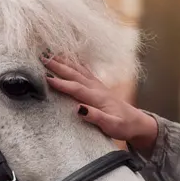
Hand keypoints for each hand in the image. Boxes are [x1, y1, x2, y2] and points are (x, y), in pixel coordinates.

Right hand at [41, 55, 158, 153]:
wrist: (137, 123)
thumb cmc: (124, 126)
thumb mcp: (112, 126)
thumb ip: (96, 117)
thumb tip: (79, 109)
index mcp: (98, 98)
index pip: (76, 88)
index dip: (61, 83)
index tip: (46, 78)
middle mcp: (97, 88)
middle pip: (75, 74)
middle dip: (58, 66)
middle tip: (42, 59)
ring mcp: (98, 86)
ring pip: (78, 70)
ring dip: (65, 62)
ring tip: (51, 54)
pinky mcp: (99, 87)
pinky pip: (84, 72)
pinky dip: (75, 64)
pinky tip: (69, 59)